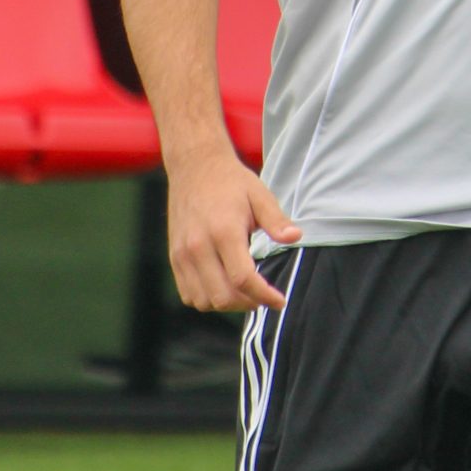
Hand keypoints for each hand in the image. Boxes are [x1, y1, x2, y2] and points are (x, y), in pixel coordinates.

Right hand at [166, 152, 301, 312]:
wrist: (194, 167)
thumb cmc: (231, 182)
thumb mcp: (259, 195)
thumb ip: (276, 220)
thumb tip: (295, 237)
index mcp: (223, 231)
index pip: (243, 279)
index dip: (265, 296)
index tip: (280, 301)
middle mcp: (198, 246)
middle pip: (223, 297)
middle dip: (248, 304)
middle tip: (264, 296)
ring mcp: (182, 254)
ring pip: (204, 301)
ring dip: (227, 304)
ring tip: (245, 293)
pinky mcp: (174, 257)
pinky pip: (189, 294)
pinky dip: (207, 299)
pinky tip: (224, 286)